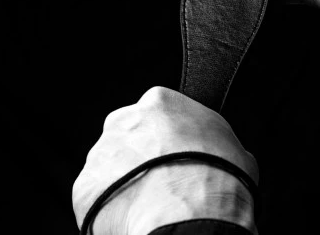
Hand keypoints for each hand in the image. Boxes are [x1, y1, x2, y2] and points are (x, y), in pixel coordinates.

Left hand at [72, 87, 258, 234]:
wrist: (192, 218)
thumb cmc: (219, 181)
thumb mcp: (235, 147)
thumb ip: (212, 139)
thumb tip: (216, 152)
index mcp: (161, 102)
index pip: (158, 114)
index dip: (168, 140)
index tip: (175, 157)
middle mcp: (125, 121)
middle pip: (128, 137)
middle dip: (140, 158)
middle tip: (161, 183)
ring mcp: (101, 153)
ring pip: (109, 167)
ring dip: (122, 183)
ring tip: (149, 206)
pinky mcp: (84, 187)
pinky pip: (95, 197)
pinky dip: (109, 209)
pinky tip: (133, 218)